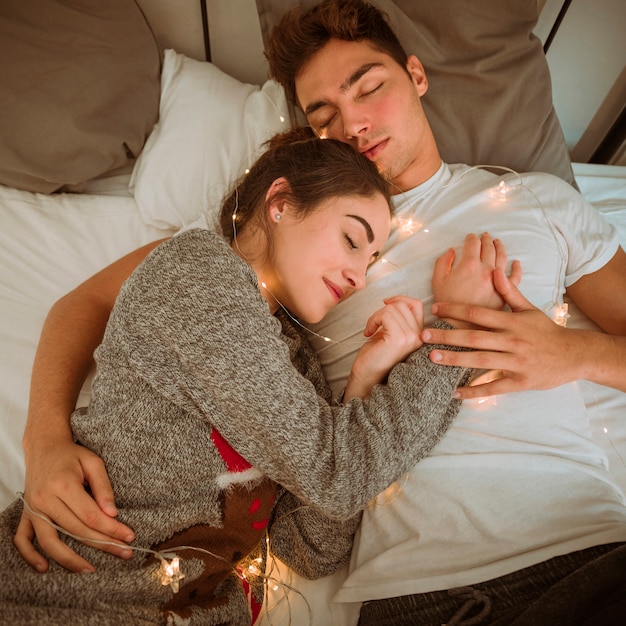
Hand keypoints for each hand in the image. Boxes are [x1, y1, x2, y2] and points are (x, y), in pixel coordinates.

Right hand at [15, 438, 134, 572]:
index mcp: (64, 485)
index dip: (112, 528)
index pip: (91, 515)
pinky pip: (22, 539)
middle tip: (124, 552)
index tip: (129, 536)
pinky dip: (30, 556)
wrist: (44, 446)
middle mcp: (45, 499)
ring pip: (50, 540)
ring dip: (69, 559)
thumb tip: (112, 513)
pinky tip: (45, 567)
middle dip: (102, 543)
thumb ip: (103, 487)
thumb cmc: (72, 454)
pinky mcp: (26, 513)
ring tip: (89, 569)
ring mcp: (32, 508)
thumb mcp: (93, 462)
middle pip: (75, 529)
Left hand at [345, 296, 423, 399]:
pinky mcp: (399, 339)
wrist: (366, 377)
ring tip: (371, 330)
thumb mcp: (390, 333)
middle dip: (383, 310)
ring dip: (376, 316)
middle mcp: (420, 337)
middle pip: (402, 304)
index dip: (400, 299)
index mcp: (420, 335)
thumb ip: (398, 319)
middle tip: (374, 325)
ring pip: (393, 308)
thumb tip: (392, 301)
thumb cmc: (375, 357)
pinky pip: (386, 314)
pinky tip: (368, 333)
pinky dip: (373, 320)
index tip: (385, 304)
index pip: (417, 305)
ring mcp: (411, 338)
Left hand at [422, 268, 575, 397]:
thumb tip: (494, 270)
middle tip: (423, 336)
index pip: (477, 314)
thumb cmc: (546, 331)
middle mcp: (512, 341)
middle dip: (446, 336)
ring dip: (454, 360)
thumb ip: (509, 292)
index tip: (434, 310)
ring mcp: (515, 362)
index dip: (454, 311)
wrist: (574, 355)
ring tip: (432, 358)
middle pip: (473, 338)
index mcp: (511, 322)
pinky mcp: (519, 382)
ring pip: (480, 361)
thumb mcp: (529, 309)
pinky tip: (455, 392)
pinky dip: (473, 391)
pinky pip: (493, 387)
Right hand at [432, 233, 521, 327]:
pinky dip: (516, 267)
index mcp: (469, 265)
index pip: (473, 243)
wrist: (461, 326)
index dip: (471, 238)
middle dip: (486, 239)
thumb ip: (443, 263)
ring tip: (497, 242)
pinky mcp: (505, 292)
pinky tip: (516, 263)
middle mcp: (486, 269)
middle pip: (489, 247)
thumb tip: (451, 251)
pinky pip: (515, 277)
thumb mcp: (437, 282)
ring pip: (502, 257)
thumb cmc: (447, 305)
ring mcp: (498, 280)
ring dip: (500, 247)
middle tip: (485, 236)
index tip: (470, 237)